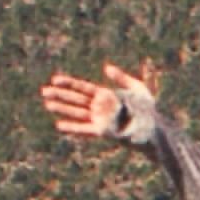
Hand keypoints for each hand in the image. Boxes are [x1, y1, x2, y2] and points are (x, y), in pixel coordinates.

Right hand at [41, 64, 156, 145]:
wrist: (155, 127)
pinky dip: (72, 127)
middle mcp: (100, 107)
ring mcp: (100, 119)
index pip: (83, 88)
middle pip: (76, 99)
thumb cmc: (149, 109)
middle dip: (60, 95)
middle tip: (43, 91)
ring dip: (62, 109)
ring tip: (47, 104)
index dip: (69, 83)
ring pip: (77, 112)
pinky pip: (84, 129)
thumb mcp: (137, 87)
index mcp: (105, 95)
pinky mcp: (103, 132)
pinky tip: (59, 125)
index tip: (55, 79)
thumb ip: (122, 78)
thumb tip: (106, 67)